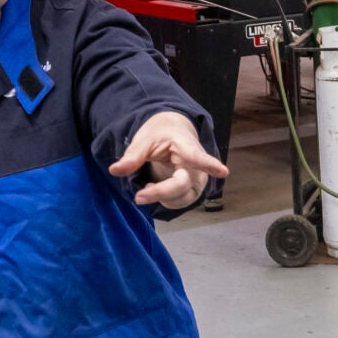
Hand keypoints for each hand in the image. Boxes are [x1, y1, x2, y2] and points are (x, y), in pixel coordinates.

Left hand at [109, 109, 228, 207]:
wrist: (173, 134)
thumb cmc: (160, 135)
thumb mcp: (143, 140)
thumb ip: (132, 156)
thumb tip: (114, 170)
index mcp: (186, 145)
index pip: (197, 156)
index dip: (209, 164)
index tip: (223, 171)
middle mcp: (196, 165)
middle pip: (181, 185)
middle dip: (160, 193)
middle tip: (138, 196)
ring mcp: (197, 180)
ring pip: (181, 198)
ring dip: (160, 197)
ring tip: (146, 187)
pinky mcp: (193, 191)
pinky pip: (180, 203)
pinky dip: (164, 201)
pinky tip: (155, 190)